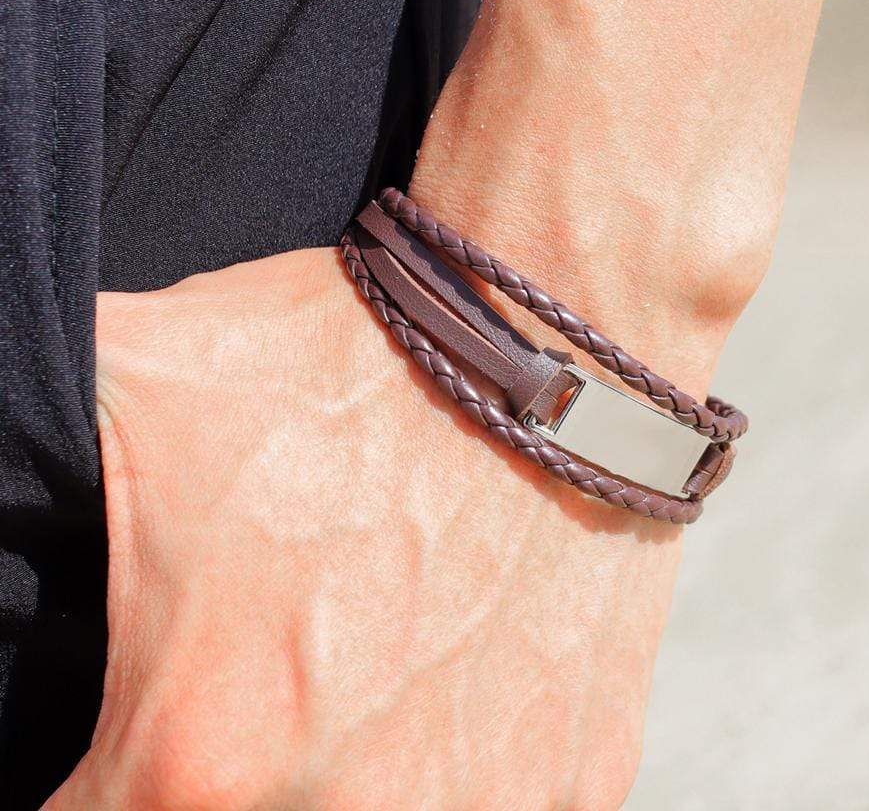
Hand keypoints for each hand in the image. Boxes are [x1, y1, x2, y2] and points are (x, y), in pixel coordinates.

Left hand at [45, 246, 695, 810]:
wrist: (549, 348)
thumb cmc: (350, 367)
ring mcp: (481, 810)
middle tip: (250, 681)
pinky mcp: (570, 785)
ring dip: (338, 777)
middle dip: (210, 777)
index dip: (86, 783)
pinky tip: (449, 669)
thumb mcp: (136, 381)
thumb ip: (18, 453)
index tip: (116, 742)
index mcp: (202, 751)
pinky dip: (448, 765)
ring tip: (356, 670)